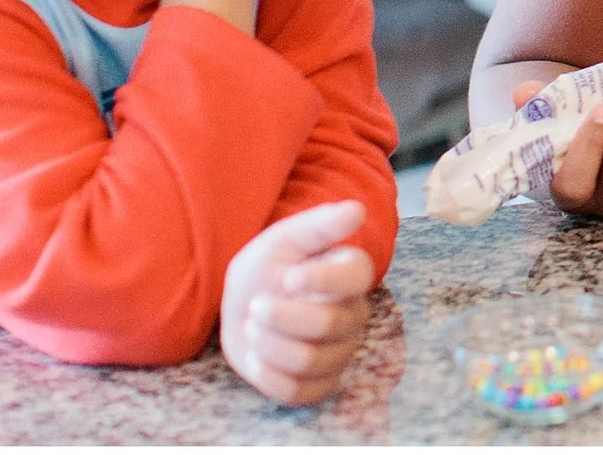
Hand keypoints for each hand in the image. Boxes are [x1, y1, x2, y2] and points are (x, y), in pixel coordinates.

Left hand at [220, 201, 376, 406]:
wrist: (244, 304)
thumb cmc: (269, 268)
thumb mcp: (286, 239)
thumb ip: (319, 226)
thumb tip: (357, 210)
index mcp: (351, 276)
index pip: (358, 277)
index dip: (321, 279)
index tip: (290, 275)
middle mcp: (353, 314)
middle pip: (328, 325)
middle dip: (279, 316)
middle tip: (256, 304)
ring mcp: (338, 352)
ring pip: (310, 361)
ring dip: (268, 344)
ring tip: (254, 326)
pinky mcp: (318, 384)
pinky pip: (298, 392)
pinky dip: (268, 375)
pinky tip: (258, 356)